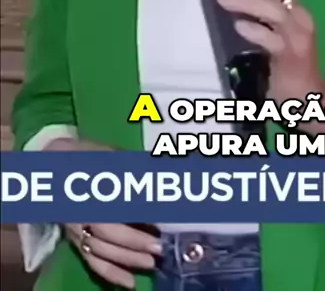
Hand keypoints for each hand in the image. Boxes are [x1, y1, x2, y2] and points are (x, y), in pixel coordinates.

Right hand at [46, 139, 160, 287]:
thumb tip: (158, 177)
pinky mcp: (76, 240)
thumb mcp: (111, 155)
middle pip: (108, 230)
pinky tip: (130, 283)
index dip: (138, 212)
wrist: (54, 162)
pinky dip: (111, 274)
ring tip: (152, 263)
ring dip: (127, 259)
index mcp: (90, 187)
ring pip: (101, 249)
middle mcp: (81, 210)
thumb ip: (131, 167)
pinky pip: (93, 261)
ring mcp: (77, 228)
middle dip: (135, 240)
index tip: (162, 220)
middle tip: (159, 246)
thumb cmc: (88, 155)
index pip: (116, 202)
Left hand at [212, 0, 324, 191]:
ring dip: (246, 1)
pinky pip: (273, 40)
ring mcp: (298, 34)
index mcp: (292, 0)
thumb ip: (256, 3)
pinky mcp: (293, 57)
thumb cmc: (284, 56)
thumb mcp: (271, 25)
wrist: (309, 95)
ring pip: (274, 9)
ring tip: (221, 0)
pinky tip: (240, 28)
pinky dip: (256, 31)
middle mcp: (299, 12)